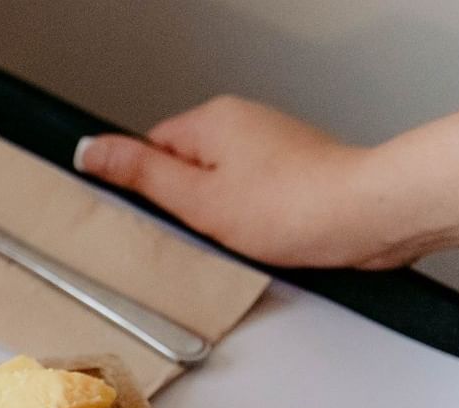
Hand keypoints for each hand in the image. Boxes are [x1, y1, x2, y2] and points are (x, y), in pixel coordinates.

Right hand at [75, 96, 421, 269]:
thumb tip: (90, 149)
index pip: (150, 148)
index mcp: (211, 120)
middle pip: (185, 166)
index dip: (150, 188)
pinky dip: (252, 216)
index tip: (162, 214)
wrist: (368, 215)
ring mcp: (272, 143)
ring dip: (222, 214)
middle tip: (203, 230)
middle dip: (189, 204)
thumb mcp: (196, 198)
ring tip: (241, 235)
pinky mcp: (295, 168)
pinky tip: (265, 235)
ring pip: (220, 182)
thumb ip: (139, 174)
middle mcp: (242, 121)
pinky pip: (252, 192)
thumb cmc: (294, 206)